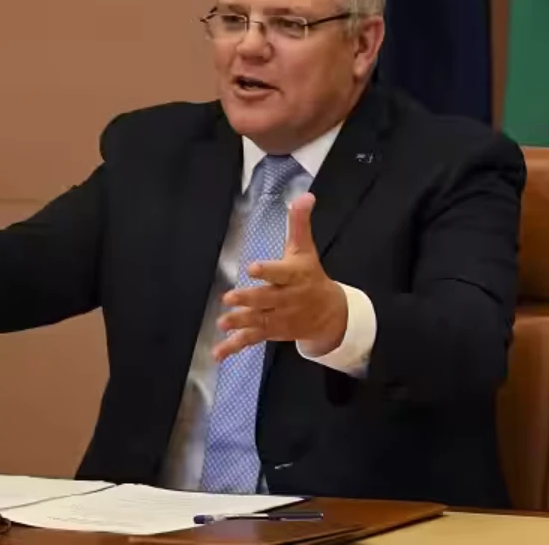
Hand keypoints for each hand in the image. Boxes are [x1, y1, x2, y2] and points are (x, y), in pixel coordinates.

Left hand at [215, 193, 349, 360]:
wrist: (330, 314)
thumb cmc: (311, 275)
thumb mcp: (306, 249)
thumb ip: (300, 224)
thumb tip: (305, 195)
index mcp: (295, 276)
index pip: (281, 273)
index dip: (268, 271)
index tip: (253, 268)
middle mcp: (287, 298)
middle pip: (268, 299)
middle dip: (250, 299)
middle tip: (230, 298)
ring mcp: (279, 317)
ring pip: (259, 321)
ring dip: (241, 323)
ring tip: (223, 323)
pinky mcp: (271, 332)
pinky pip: (252, 340)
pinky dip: (234, 347)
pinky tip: (218, 353)